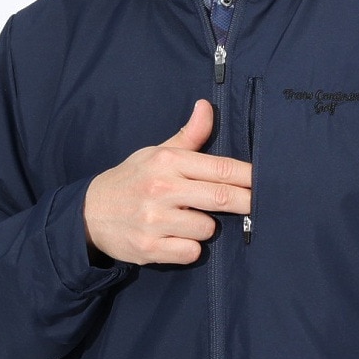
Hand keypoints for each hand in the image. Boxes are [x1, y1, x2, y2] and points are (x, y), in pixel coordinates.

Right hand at [83, 99, 251, 265]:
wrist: (89, 214)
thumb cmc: (132, 180)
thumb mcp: (156, 152)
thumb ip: (189, 135)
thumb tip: (206, 106)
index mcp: (168, 162)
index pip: (221, 168)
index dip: (250, 177)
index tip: (269, 181)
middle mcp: (161, 189)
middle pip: (222, 197)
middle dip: (246, 203)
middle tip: (259, 205)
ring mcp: (154, 220)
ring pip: (208, 228)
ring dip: (206, 227)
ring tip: (188, 220)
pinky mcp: (149, 248)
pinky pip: (191, 252)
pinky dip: (189, 248)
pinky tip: (176, 238)